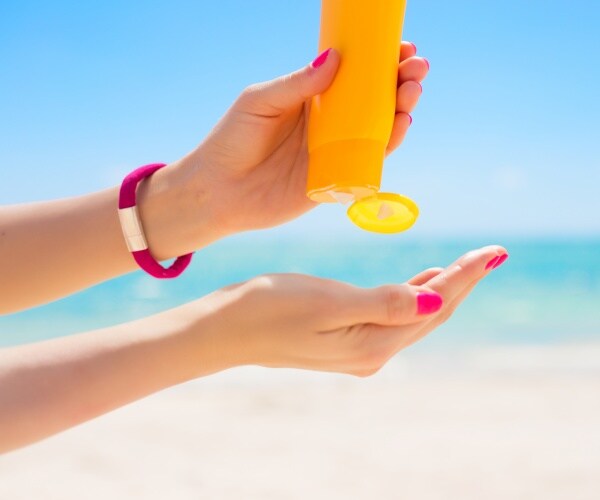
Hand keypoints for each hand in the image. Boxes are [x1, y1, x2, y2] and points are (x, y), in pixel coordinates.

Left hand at [182, 42, 428, 235]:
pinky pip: (369, 161)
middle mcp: (327, 123)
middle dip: (399, 81)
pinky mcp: (336, 179)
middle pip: (373, 99)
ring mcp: (334, 151)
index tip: (401, 47)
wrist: (217, 191)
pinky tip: (401, 125)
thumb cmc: (232, 140)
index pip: (353, 75)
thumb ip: (297, 84)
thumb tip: (335, 58)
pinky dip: (389, 144)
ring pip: (377, 128)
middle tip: (417, 67)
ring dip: (400, 109)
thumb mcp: (261, 102)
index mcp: (311, 98)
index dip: (379, 61)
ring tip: (412, 91)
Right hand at [197, 246, 507, 376]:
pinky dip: (413, 294)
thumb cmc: (269, 308)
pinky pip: (394, 316)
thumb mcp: (328, 302)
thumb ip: (384, 304)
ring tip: (467, 265)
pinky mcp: (345, 339)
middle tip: (490, 253)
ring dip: (440, 288)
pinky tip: (422, 279)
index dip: (465, 276)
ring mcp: (360, 349)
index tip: (493, 251)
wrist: (226, 330)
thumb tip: (434, 302)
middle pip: (430, 313)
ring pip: (415, 315)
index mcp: (373, 342)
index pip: (433, 304)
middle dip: (461, 282)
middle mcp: (373, 352)